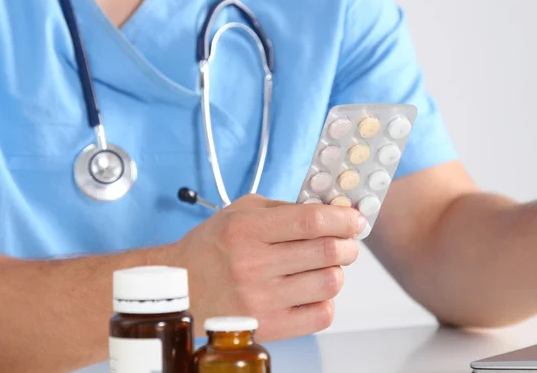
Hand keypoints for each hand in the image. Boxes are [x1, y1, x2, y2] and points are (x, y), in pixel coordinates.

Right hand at [170, 194, 365, 341]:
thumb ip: (285, 209)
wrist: (182, 288)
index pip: (311, 221)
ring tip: (323, 267)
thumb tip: (332, 212)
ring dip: (336, 271)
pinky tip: (312, 291)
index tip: (355, 219)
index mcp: (246, 230)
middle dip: (347, 244)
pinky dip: (326, 300)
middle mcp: (253, 265)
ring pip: (329, 283)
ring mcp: (262, 300)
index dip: (343, 219)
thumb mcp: (240, 212)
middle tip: (345, 242)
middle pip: (327, 251)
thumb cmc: (213, 246)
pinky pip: (321, 315)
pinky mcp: (269, 327)